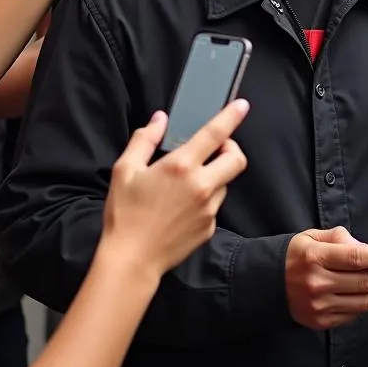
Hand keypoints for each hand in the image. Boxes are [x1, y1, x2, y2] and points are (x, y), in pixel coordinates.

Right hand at [103, 99, 248, 278]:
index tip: (242, 106)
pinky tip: (183, 207)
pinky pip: (214, 206)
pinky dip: (205, 200)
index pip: (214, 134)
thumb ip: (144, 140)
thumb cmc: (125, 214)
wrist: (132, 260)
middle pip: (236, 158)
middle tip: (215, 149)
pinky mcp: (209, 228)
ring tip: (188, 183)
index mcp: (180, 166)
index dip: (231, 117)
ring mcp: (208, 209)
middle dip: (231, 148)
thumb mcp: (125, 170)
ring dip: (214, 176)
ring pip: (225, 183)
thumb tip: (159, 119)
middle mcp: (201, 185)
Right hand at [285, 227, 367, 329]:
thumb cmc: (297, 255)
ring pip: (363, 302)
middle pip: (364, 282)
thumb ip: (341, 237)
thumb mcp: (314, 236)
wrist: (270, 283)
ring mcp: (319, 305)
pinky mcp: (321, 321)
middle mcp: (317, 283)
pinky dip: (367, 304)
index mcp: (315, 257)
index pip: (356, 258)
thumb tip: (367, 249)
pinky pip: (354, 314)